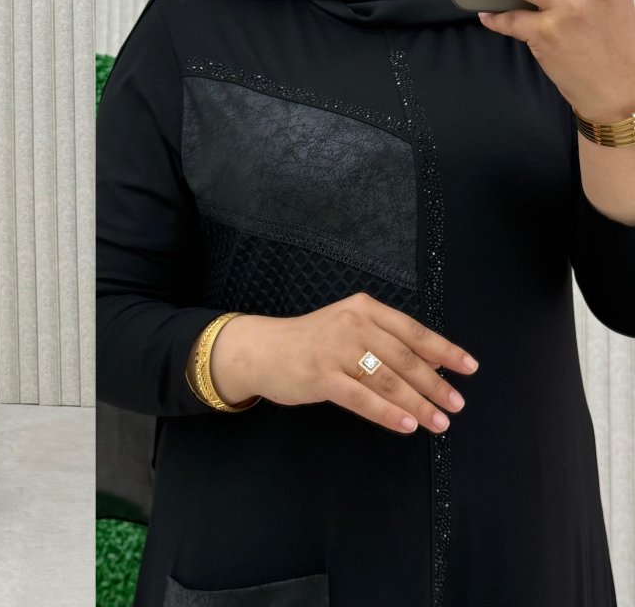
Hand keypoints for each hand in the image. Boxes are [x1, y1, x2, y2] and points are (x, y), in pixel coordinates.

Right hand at [210, 293, 477, 434]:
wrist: (262, 349)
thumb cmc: (312, 341)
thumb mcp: (350, 329)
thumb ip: (386, 341)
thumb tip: (434, 363)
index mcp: (364, 308)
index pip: (412, 330)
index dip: (444, 350)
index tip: (469, 368)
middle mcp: (352, 323)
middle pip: (405, 357)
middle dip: (435, 384)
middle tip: (457, 404)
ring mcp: (335, 349)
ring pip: (387, 380)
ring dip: (418, 403)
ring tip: (439, 422)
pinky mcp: (321, 376)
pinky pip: (362, 398)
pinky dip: (388, 413)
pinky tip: (407, 425)